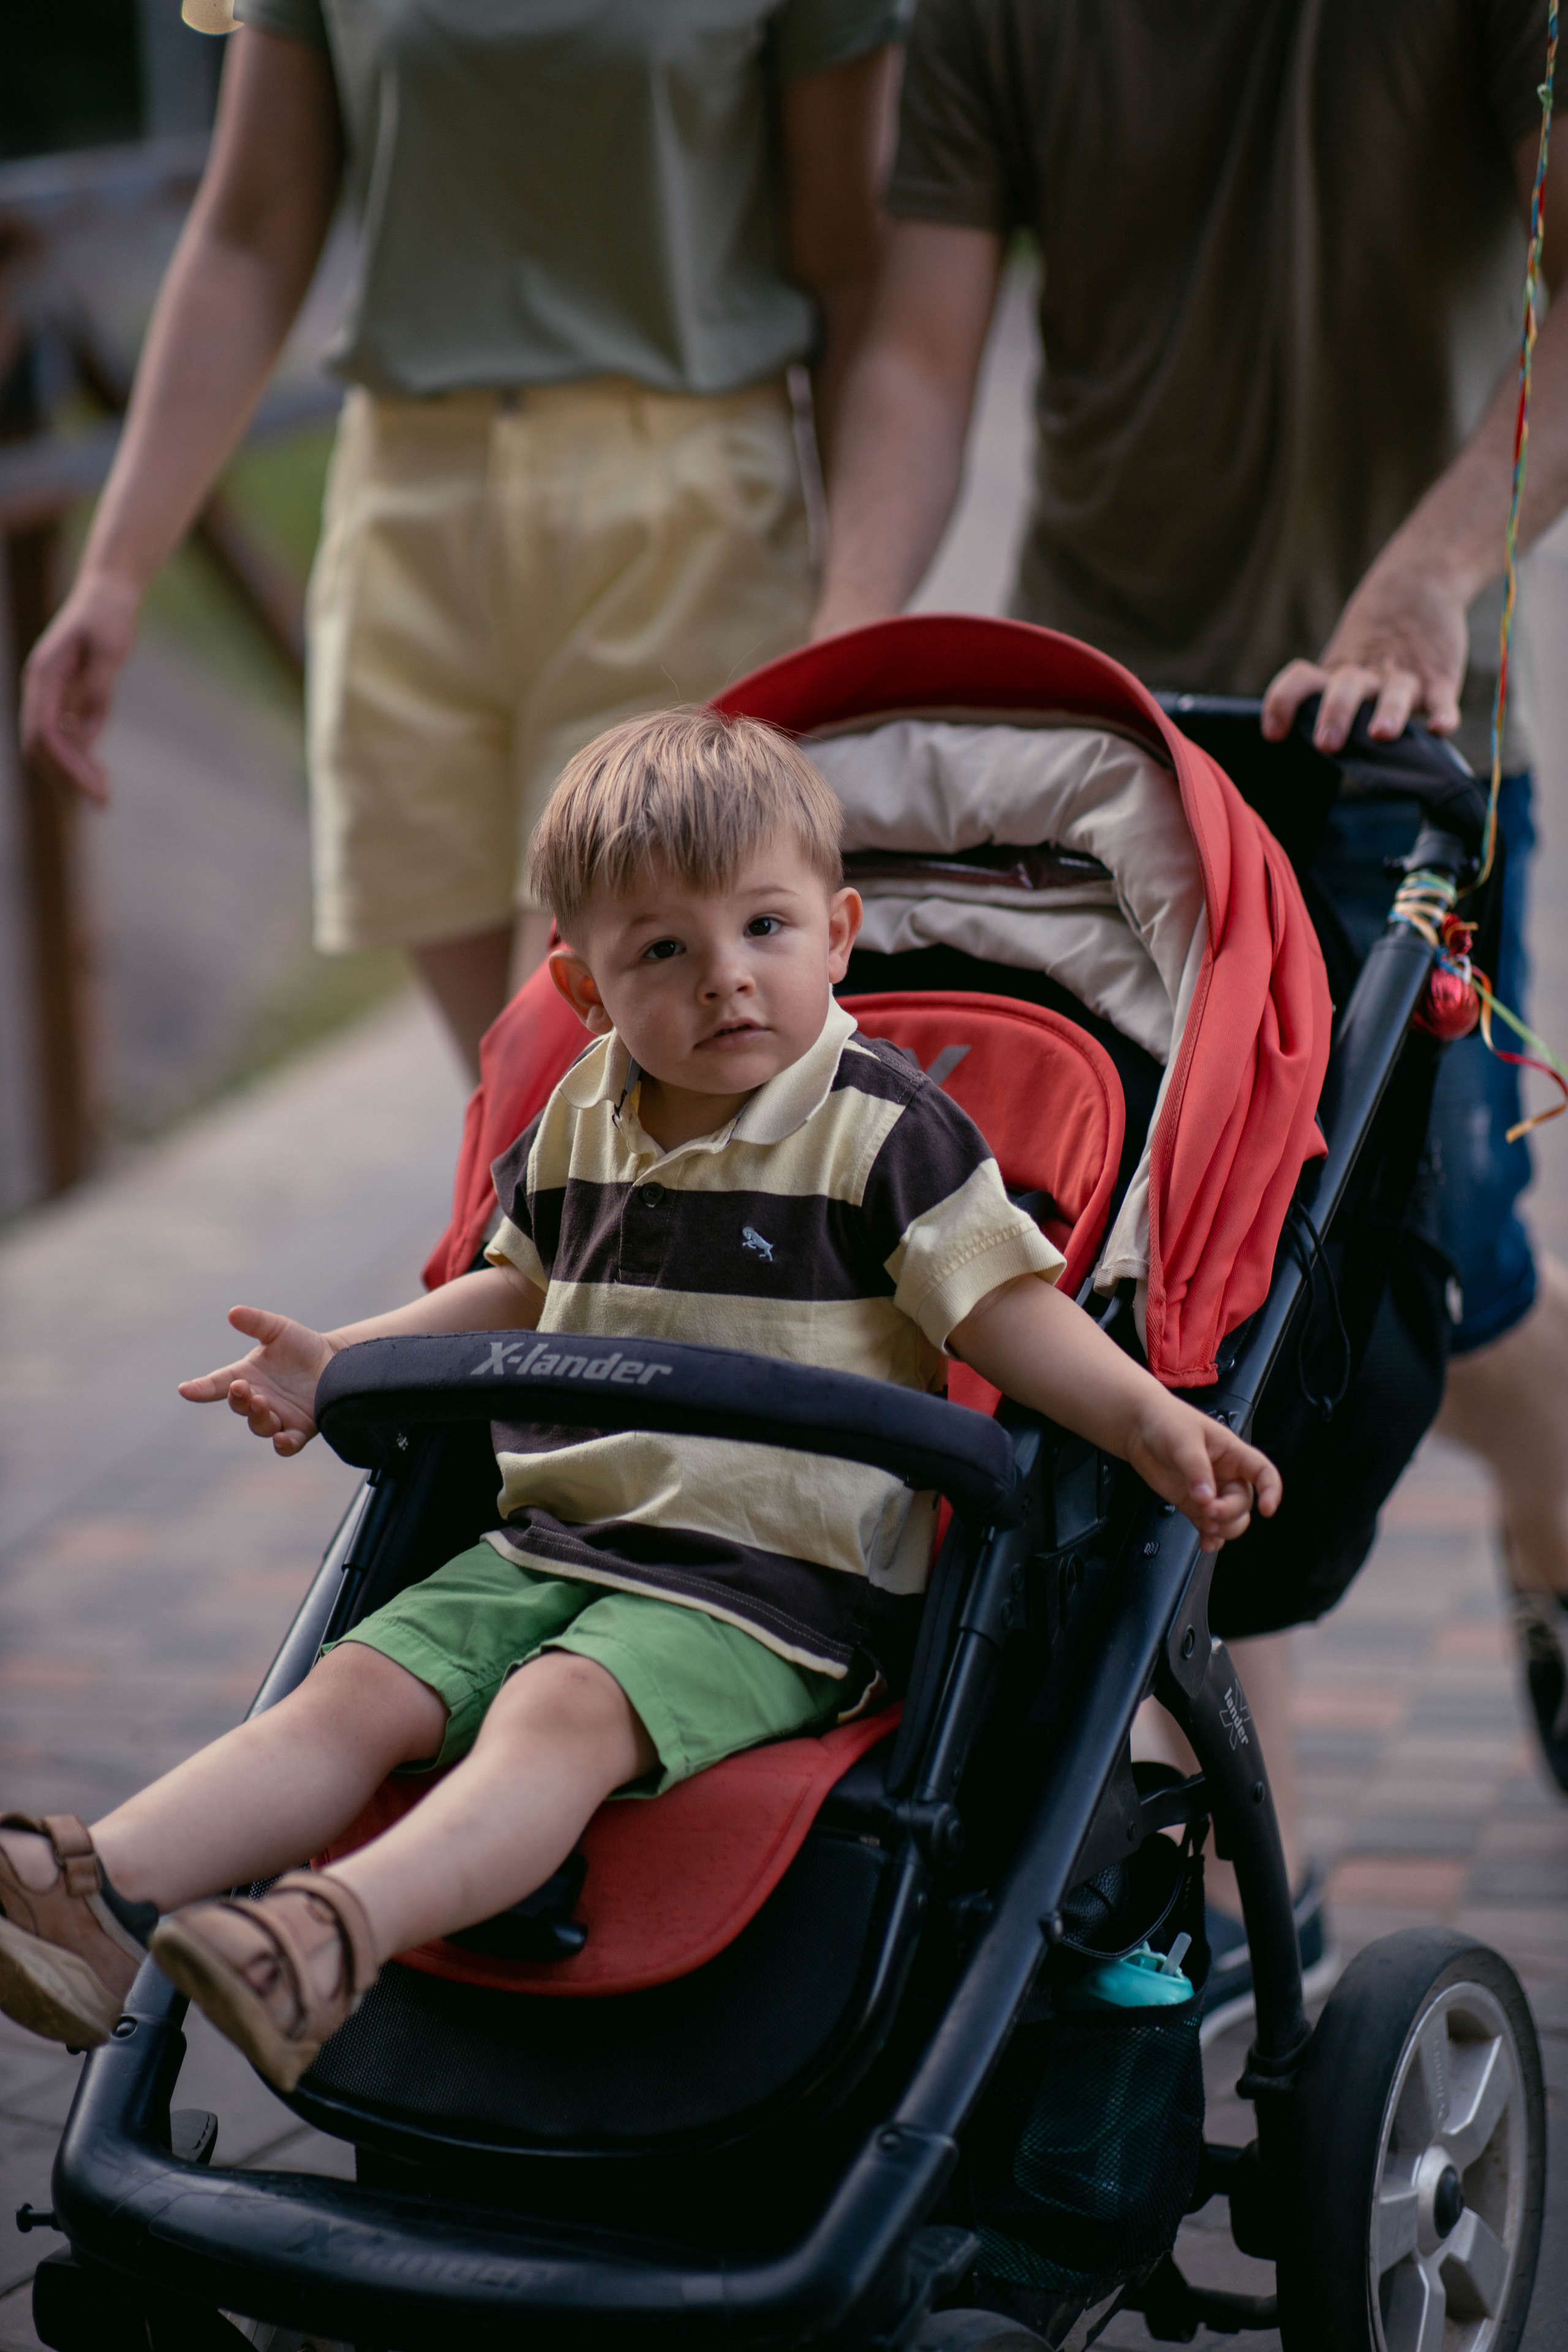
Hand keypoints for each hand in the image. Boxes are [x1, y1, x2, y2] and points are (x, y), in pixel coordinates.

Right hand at [20, 573, 141, 802]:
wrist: (109, 591)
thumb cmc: (110, 615)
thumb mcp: (111, 649)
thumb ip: (98, 690)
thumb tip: (86, 736)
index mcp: (44, 675)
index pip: (44, 733)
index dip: (67, 765)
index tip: (94, 789)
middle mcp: (40, 687)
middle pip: (42, 746)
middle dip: (68, 777)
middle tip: (103, 802)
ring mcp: (50, 693)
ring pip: (51, 745)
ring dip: (73, 771)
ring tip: (103, 795)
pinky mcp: (65, 695)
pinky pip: (64, 735)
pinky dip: (79, 756)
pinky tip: (99, 771)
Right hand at [178, 1305, 336, 1454]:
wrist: (339, 1362)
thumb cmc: (303, 1347)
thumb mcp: (280, 1330)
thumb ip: (257, 1323)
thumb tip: (233, 1312)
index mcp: (247, 1377)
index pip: (217, 1384)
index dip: (200, 1388)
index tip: (185, 1389)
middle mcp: (259, 1400)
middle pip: (239, 1406)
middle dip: (238, 1399)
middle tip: (242, 1388)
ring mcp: (279, 1417)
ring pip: (260, 1426)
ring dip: (258, 1416)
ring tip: (262, 1402)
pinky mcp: (301, 1429)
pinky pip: (287, 1445)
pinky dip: (283, 1445)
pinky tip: (282, 1439)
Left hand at [1125, 1396, 1281, 1553]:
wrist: (1139, 1428)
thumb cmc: (1167, 1422)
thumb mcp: (1183, 1441)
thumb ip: (1196, 1470)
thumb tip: (1206, 1497)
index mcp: (1233, 1453)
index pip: (1263, 1472)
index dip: (1271, 1491)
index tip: (1266, 1509)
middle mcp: (1226, 1475)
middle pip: (1243, 1503)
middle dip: (1229, 1512)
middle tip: (1208, 1512)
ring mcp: (1210, 1492)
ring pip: (1230, 1519)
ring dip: (1223, 1528)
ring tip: (1206, 1527)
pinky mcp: (1193, 1504)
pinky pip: (1209, 1526)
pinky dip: (1210, 1537)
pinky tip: (1205, 1542)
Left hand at [1260, 544, 1469, 754]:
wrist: (1421, 581)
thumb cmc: (1374, 640)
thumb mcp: (1343, 659)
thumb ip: (1324, 695)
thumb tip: (1292, 743)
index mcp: (1337, 672)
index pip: (1301, 681)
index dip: (1282, 703)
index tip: (1272, 734)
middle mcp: (1367, 675)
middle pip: (1345, 690)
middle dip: (1335, 715)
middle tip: (1326, 743)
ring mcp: (1405, 678)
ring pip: (1394, 695)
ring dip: (1388, 714)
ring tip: (1381, 733)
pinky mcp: (1440, 681)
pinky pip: (1443, 701)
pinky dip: (1444, 715)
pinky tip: (1440, 728)